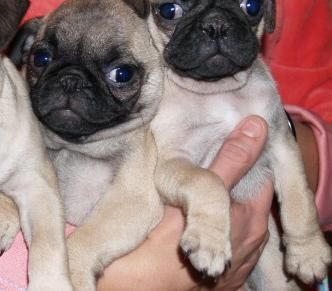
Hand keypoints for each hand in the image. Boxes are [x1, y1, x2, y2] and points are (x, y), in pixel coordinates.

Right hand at [98, 116, 270, 289]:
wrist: (137, 288)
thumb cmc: (164, 243)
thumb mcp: (199, 192)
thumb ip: (230, 160)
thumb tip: (258, 125)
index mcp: (251, 218)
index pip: (262, 175)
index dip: (246, 156)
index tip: (225, 142)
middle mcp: (251, 242)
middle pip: (247, 198)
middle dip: (230, 179)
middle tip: (203, 163)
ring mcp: (237, 262)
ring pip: (234, 220)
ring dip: (219, 205)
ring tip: (194, 191)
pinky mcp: (221, 275)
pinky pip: (223, 241)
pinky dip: (212, 228)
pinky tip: (190, 221)